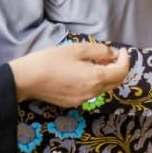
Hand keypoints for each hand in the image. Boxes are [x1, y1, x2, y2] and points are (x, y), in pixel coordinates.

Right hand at [9, 42, 130, 105]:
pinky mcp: (73, 103)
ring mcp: (83, 100)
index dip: (125, 60)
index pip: (121, 72)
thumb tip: (113, 54)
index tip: (121, 50)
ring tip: (98, 61)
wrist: (26, 79)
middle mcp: (93, 93)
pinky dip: (95, 82)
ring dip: (107, 75)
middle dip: (118, 68)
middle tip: (112, 55)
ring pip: (104, 88)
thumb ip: (100, 51)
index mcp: (96, 79)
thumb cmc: (50, 60)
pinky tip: (86, 72)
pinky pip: (92, 92)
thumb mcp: (77, 49)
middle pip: (115, 82)